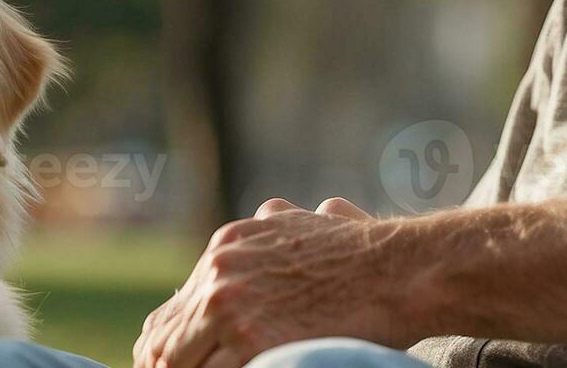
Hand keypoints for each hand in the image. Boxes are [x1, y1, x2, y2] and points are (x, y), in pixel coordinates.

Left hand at [133, 198, 409, 367]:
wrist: (398, 269)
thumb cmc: (362, 252)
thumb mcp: (304, 221)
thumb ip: (271, 227)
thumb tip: (266, 214)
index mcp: (225, 248)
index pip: (173, 311)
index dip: (168, 347)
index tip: (172, 367)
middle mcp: (219, 272)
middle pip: (167, 340)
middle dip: (169, 367)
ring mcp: (231, 305)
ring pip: (181, 362)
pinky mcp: (253, 340)